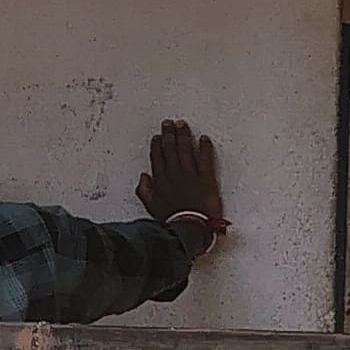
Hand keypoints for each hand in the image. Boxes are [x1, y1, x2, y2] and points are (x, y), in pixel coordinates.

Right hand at [139, 120, 227, 250]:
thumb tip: (143, 177)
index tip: (158, 135)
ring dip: (184, 136)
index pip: (158, 157)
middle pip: (171, 149)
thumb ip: (145, 190)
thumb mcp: (151, 206)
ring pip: (185, 150)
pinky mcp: (206, 178)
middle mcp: (175, 174)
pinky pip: (205, 159)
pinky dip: (204, 148)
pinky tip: (204, 139)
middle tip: (169, 123)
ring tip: (183, 125)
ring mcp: (191, 175)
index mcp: (161, 180)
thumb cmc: (171, 219)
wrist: (190, 226)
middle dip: (169, 134)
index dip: (158, 144)